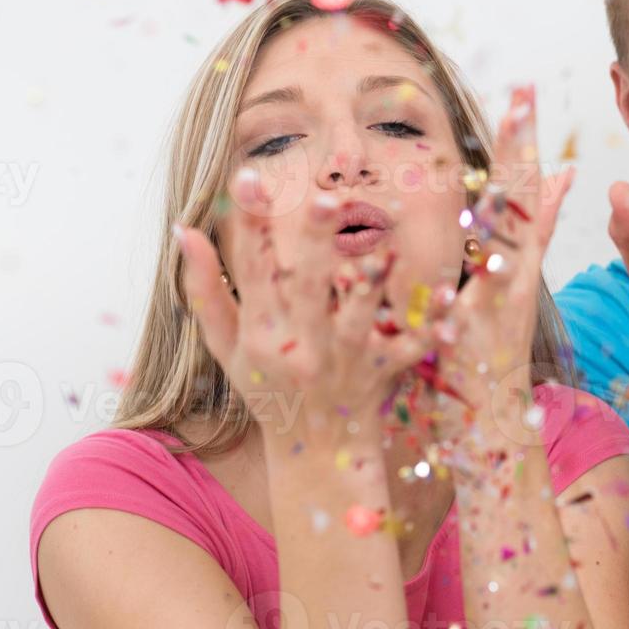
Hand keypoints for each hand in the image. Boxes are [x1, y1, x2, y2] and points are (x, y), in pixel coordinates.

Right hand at [175, 169, 447, 448]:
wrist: (313, 452)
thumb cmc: (266, 387)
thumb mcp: (226, 345)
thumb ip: (205, 288)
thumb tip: (183, 229)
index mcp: (261, 333)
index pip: (251, 270)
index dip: (248, 224)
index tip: (249, 175)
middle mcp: (301, 345)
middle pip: (305, 286)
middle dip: (313, 242)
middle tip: (325, 198)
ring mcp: (344, 361)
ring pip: (356, 318)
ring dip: (370, 285)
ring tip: (380, 250)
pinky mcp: (382, 374)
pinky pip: (410, 349)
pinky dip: (429, 327)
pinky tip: (446, 300)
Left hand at [431, 84, 574, 416]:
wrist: (492, 424)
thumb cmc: (488, 350)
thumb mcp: (507, 279)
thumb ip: (536, 228)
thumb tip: (562, 177)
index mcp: (516, 256)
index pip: (524, 188)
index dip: (523, 140)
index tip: (523, 90)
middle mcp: (515, 274)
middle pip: (521, 201)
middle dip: (521, 148)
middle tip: (524, 92)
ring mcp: (500, 305)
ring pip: (507, 245)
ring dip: (506, 201)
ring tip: (509, 154)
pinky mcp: (479, 342)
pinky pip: (477, 311)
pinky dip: (473, 289)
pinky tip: (469, 265)